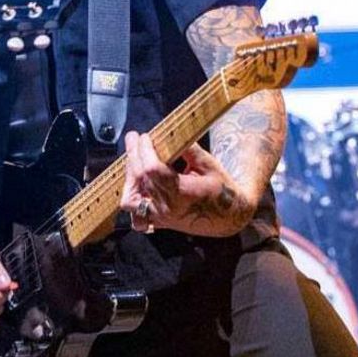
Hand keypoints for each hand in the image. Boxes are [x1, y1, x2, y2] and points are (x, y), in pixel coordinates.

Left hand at [119, 131, 249, 237]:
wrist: (229, 218)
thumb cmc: (222, 189)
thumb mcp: (210, 165)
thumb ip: (189, 150)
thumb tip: (171, 134)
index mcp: (181, 193)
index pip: (151, 170)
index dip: (144, 150)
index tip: (145, 136)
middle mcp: (167, 207)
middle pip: (139, 178)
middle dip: (133, 154)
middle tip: (133, 138)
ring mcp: (161, 217)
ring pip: (130, 198)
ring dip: (129, 177)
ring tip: (133, 159)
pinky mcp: (159, 222)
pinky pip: (135, 214)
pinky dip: (132, 197)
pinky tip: (136, 181)